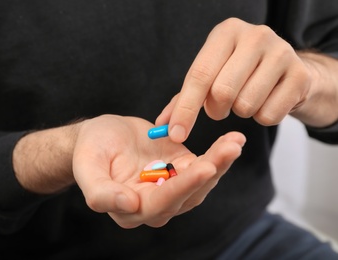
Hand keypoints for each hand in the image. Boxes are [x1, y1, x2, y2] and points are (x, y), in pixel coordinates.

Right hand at [72, 115, 245, 227]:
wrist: (102, 135)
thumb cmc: (90, 150)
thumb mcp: (88, 167)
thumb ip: (101, 192)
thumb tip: (129, 205)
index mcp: (131, 210)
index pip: (162, 203)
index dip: (183, 187)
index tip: (204, 168)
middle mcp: (155, 204)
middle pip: (189, 193)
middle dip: (211, 170)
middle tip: (230, 148)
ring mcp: (171, 187)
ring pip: (201, 182)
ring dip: (221, 162)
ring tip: (236, 141)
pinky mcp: (181, 169)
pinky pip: (204, 165)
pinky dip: (219, 154)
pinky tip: (233, 140)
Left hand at [156, 18, 311, 142]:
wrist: (286, 69)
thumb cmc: (239, 72)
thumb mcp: (211, 74)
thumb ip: (184, 98)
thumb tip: (162, 126)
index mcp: (226, 32)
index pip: (200, 75)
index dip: (185, 109)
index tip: (176, 135)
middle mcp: (255, 36)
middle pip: (223, 92)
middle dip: (216, 110)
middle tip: (220, 107)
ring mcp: (282, 53)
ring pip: (246, 106)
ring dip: (240, 112)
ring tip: (245, 99)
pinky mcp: (300, 75)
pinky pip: (269, 116)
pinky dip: (261, 117)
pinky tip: (266, 101)